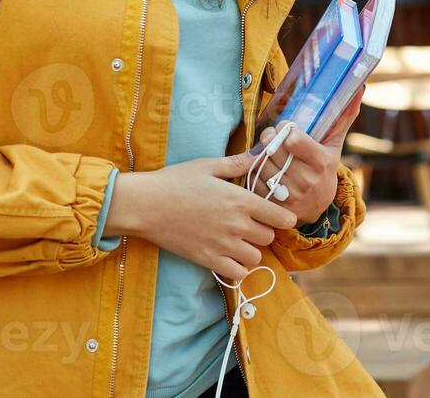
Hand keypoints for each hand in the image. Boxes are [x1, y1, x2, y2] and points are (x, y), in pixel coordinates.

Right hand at [105, 152, 298, 281]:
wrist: (146, 205)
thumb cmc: (175, 181)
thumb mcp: (207, 166)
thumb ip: (237, 163)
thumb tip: (259, 155)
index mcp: (240, 200)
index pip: (280, 217)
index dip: (283, 217)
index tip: (278, 215)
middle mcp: (236, 225)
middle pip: (269, 238)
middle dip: (263, 231)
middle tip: (249, 224)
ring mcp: (223, 245)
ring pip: (255, 257)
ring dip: (250, 250)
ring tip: (238, 241)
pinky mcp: (208, 260)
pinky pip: (237, 273)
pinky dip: (236, 267)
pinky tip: (227, 256)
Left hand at [254, 81, 363, 224]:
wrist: (318, 206)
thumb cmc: (324, 167)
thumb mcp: (334, 144)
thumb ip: (343, 116)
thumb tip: (360, 87)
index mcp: (322, 162)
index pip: (293, 139)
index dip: (285, 129)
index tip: (286, 128)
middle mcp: (308, 181)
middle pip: (275, 149)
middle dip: (269, 138)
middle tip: (271, 136)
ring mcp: (292, 196)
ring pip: (263, 165)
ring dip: (261, 155)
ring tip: (268, 154)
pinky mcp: (277, 207)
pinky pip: (255, 182)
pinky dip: (255, 174)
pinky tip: (264, 171)